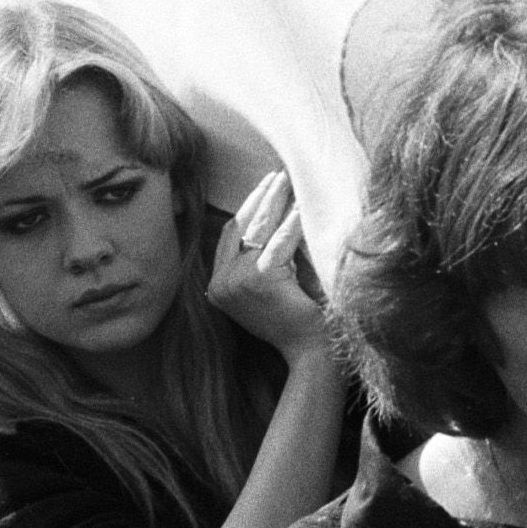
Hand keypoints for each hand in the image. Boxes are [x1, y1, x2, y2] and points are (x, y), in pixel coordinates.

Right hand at [205, 172, 325, 358]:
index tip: (264, 188)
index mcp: (218, 286)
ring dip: (275, 201)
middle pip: (241, 227)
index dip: (246, 208)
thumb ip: (254, 263)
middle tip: (278, 177)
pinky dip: (293, 222)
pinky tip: (304, 206)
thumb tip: (266, 220)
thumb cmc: (294, 322)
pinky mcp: (260, 278)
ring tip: (290, 182)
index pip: (229, 235)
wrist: (308, 350)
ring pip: (258, 229)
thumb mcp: (263, 291)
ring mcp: (237, 281)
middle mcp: (221, 283)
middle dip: (260, 198)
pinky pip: (279, 240)